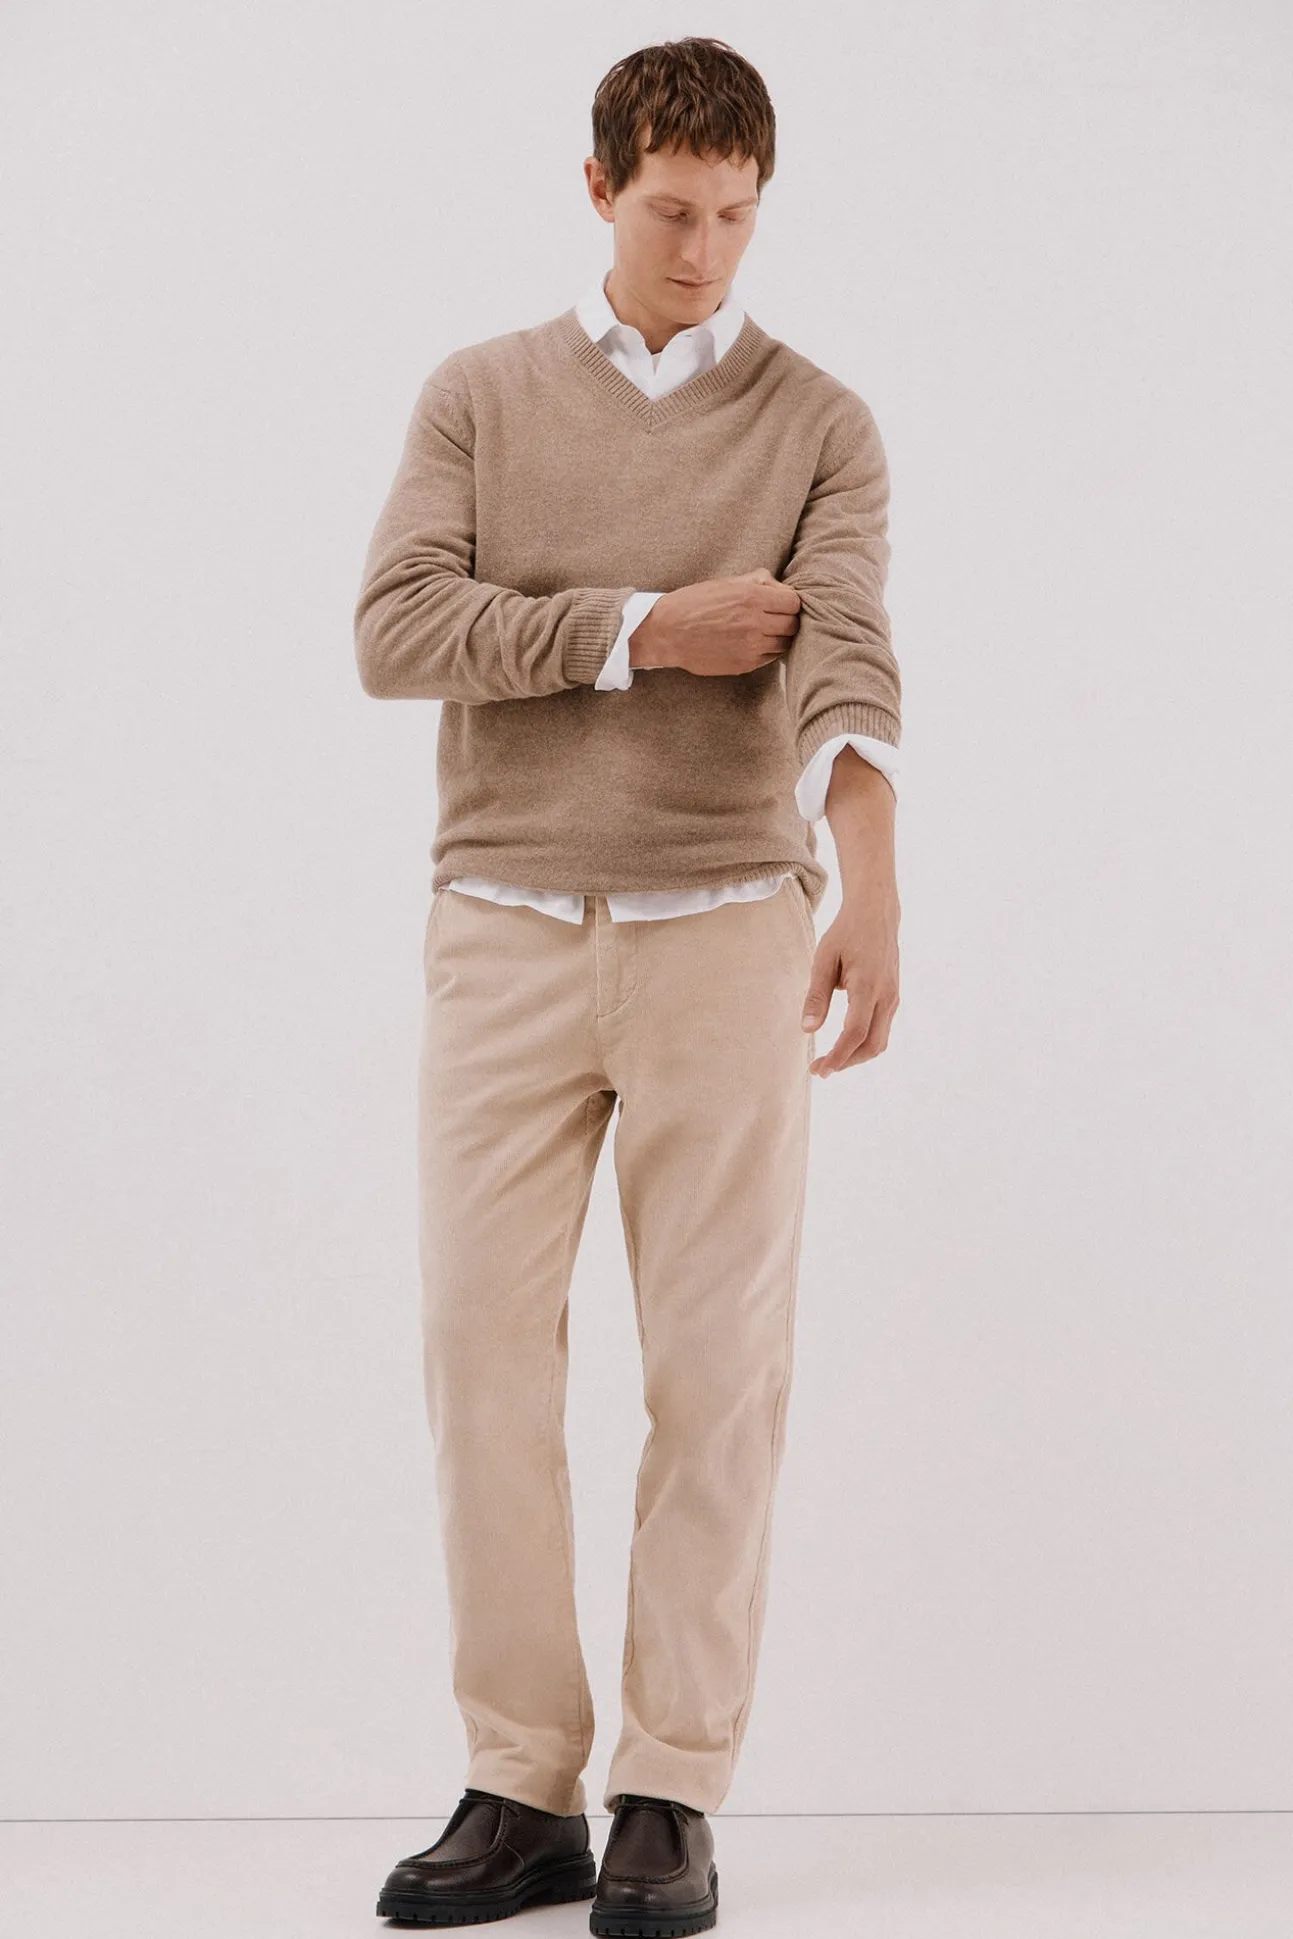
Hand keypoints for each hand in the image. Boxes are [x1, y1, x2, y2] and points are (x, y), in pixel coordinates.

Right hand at [630, 568, 800, 675]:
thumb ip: (757, 582)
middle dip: (786, 620)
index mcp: (752, 597)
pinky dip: (766, 650)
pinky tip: (752, 643)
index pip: (794, 602)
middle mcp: (755, 623)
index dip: (789, 602)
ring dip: (778, 637)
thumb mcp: (726, 583)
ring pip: (784, 644)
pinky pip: (770, 658)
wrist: (667, 632)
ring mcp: (751, 647)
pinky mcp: (745, 664)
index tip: (780, 604)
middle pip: (793, 625)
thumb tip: (780, 587)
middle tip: (774, 618)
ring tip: (763, 631)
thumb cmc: (695, 603)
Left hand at [800, 877, 900, 1076]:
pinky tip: (844, 1043)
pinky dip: (863, 1043)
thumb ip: (816, 996)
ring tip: (829, 1060)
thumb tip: (808, 1029)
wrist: (876, 913)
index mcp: (868, 986)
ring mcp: (893, 997)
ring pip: (880, 1041)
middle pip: (872, 1045)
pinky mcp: (893, 997)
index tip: (820, 1070)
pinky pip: (882, 1029)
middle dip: (846, 1062)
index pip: (855, 1032)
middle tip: (819, 1069)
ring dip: (855, 1055)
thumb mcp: (824, 959)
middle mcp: (887, 996)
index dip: (838, 1055)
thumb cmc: (846, 933)